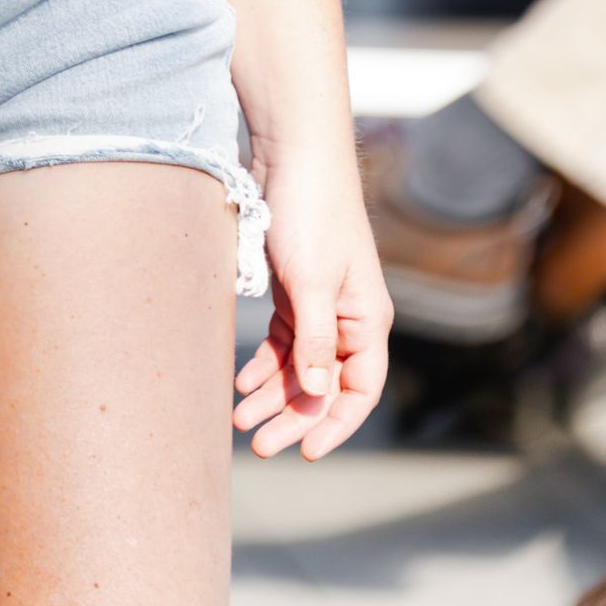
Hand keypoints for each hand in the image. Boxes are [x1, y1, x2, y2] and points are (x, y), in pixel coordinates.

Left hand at [233, 143, 390, 459]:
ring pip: (298, 365)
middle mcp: (347, 317)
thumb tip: (319, 394)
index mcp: (367, 320)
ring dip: (271, 394)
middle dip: (292, 415)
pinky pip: (281, 340)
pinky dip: (263, 363)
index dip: (335, 424)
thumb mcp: (311, 281)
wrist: (292, 153)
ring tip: (238, 419)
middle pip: (324, 384)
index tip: (306, 452)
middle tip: (258, 445)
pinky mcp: (293, 288)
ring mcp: (319, 303)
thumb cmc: (311, 212)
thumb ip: (316, 340)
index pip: (359, 390)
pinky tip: (240, 382)